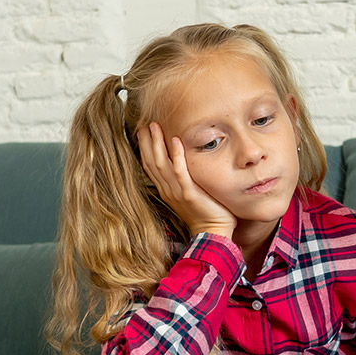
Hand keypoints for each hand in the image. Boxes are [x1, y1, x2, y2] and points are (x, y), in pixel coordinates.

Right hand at [137, 122, 235, 239]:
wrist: (213, 231)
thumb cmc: (206, 211)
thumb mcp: (189, 192)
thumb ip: (184, 178)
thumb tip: (184, 161)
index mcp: (166, 189)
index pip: (150, 165)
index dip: (145, 148)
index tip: (143, 130)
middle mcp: (167, 189)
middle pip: (151, 162)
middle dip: (147, 142)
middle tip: (144, 123)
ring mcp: (176, 191)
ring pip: (161, 164)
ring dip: (157, 143)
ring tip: (154, 126)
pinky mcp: (189, 193)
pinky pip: (180, 172)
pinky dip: (177, 156)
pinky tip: (175, 140)